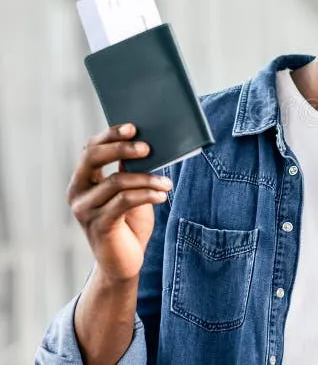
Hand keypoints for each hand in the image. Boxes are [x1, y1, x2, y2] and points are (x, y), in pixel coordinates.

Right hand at [67, 124, 172, 283]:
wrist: (124, 263)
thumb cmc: (129, 223)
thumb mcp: (130, 191)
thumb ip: (130, 170)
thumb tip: (146, 143)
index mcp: (83, 180)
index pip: (89, 149)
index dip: (109, 135)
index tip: (133, 127)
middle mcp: (77, 192)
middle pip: (93, 158)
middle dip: (121, 148)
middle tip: (148, 148)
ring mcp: (85, 210)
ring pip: (116, 180)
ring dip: (147, 178)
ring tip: (167, 183)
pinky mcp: (99, 225)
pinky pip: (124, 201)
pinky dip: (147, 194)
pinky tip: (162, 195)